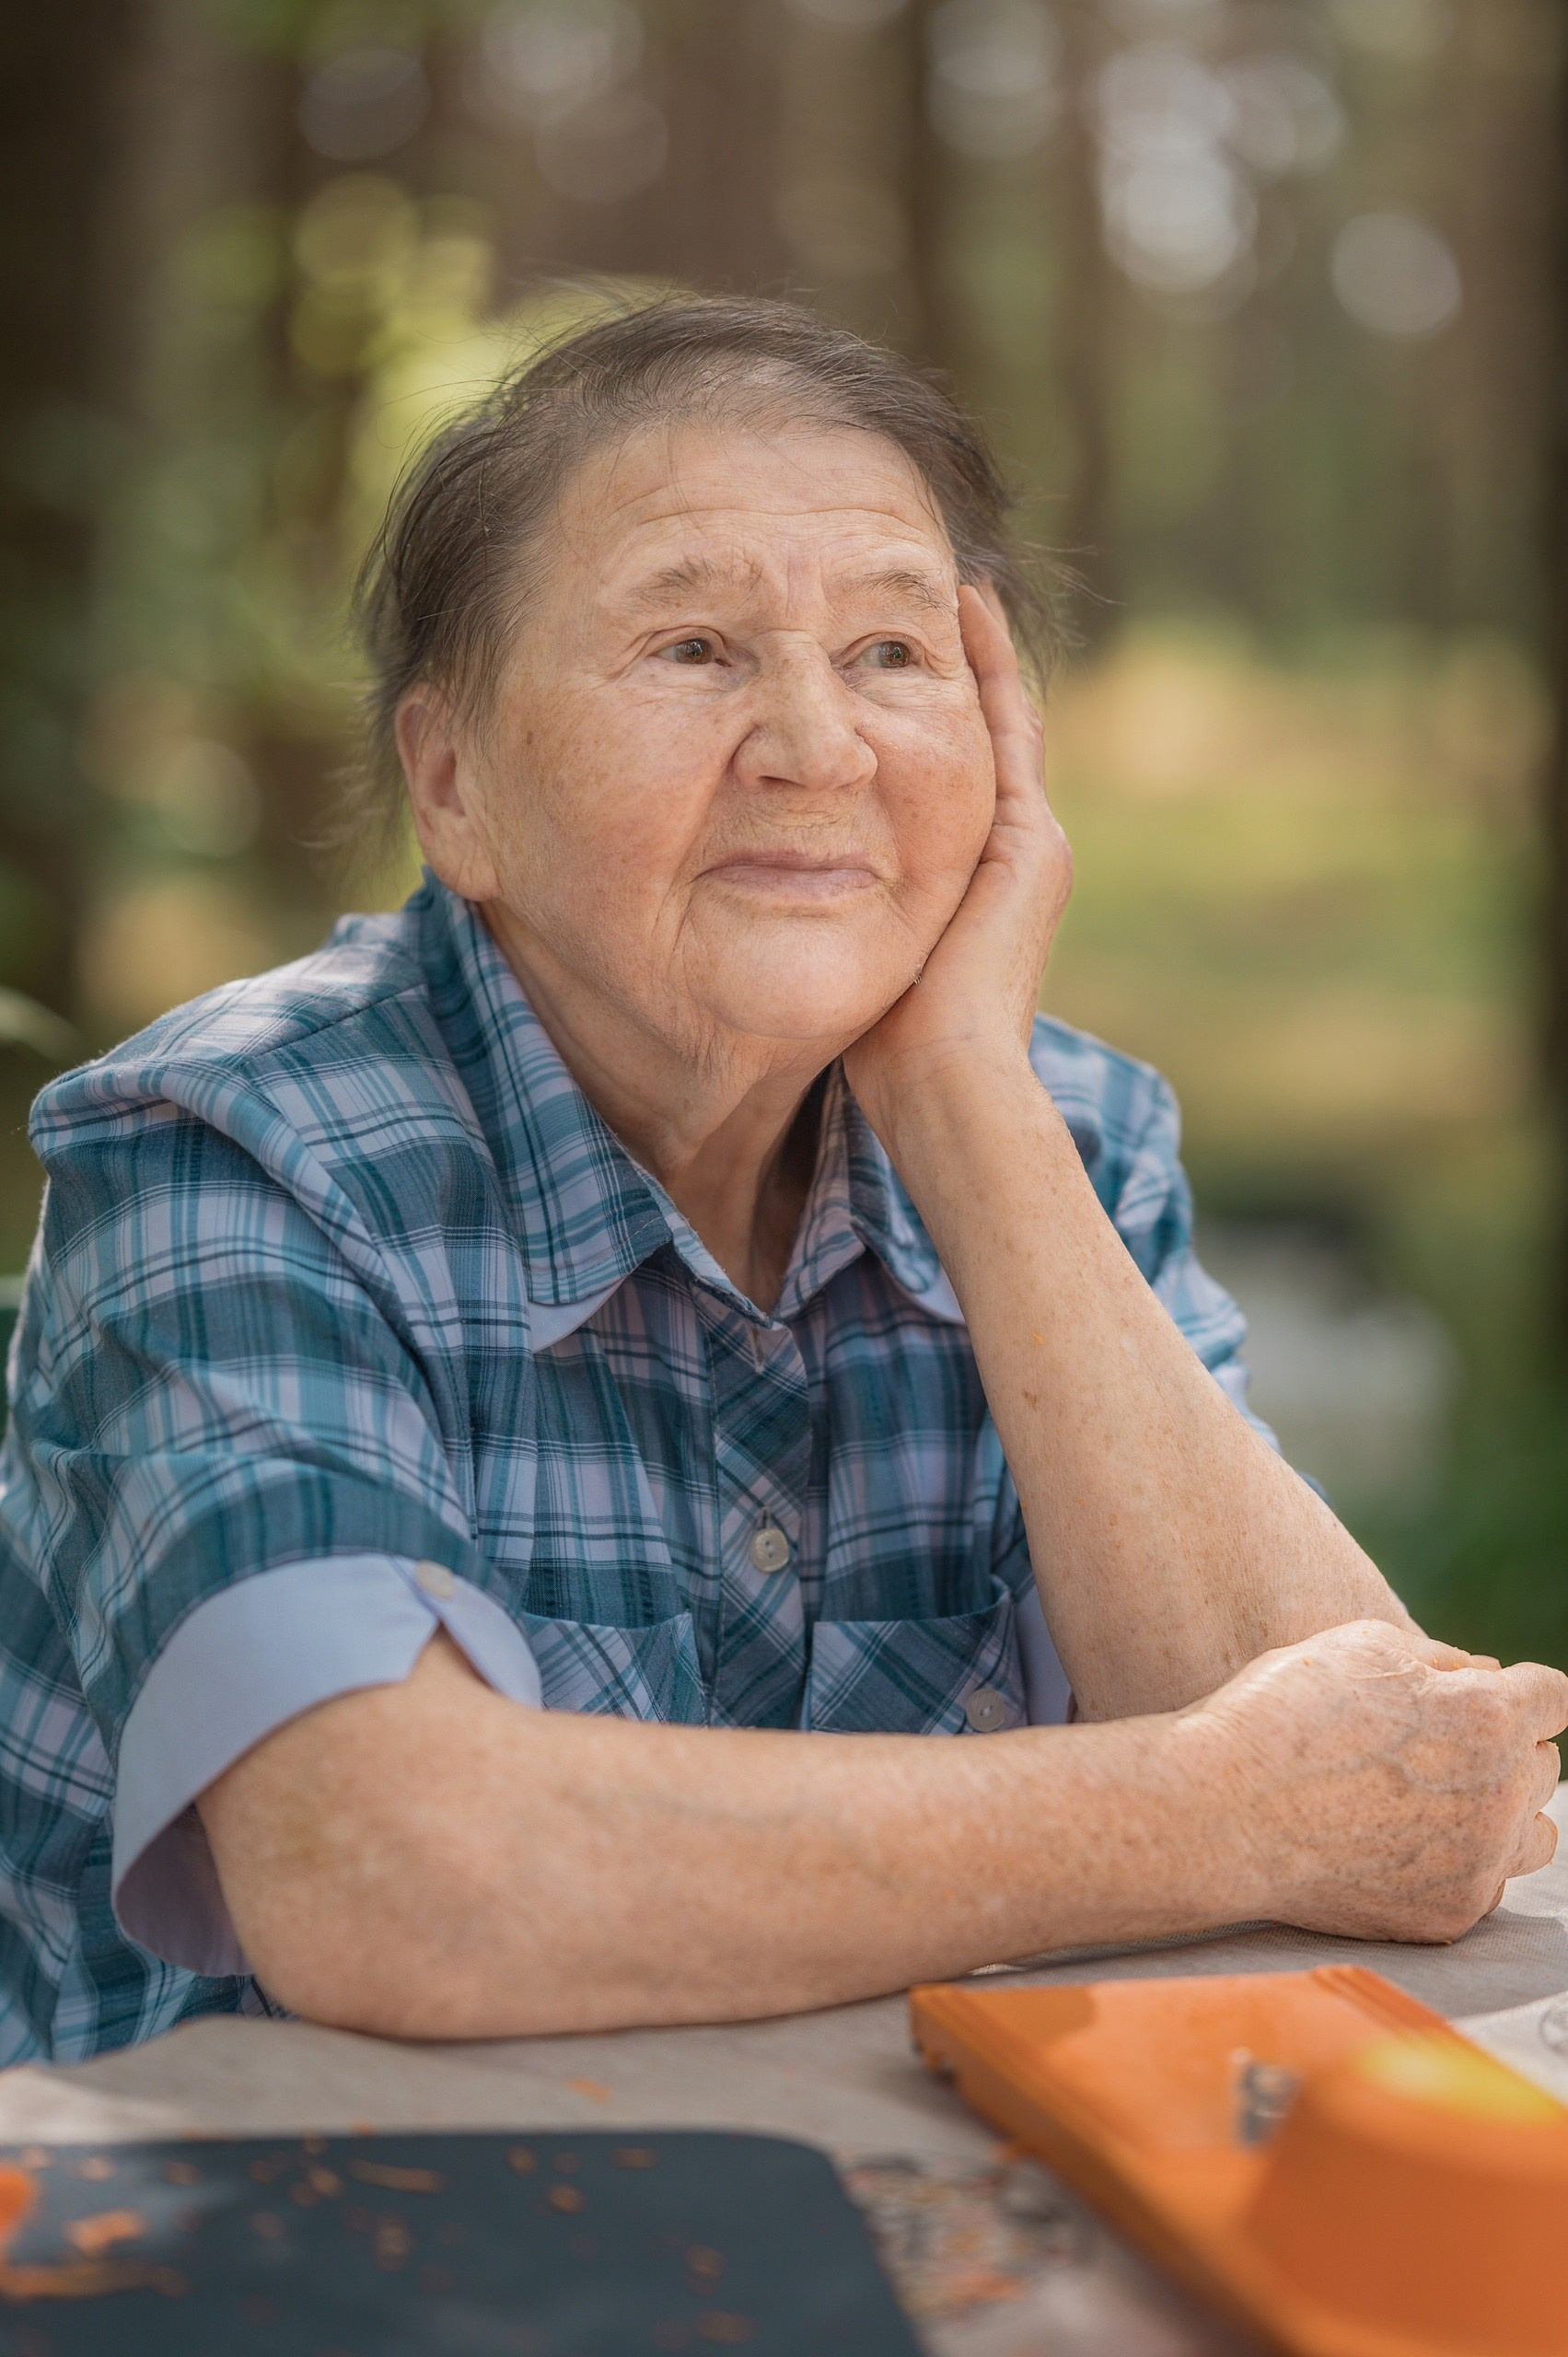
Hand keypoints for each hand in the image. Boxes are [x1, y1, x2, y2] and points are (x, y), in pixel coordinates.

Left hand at [843, 584, 1071, 1130]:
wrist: (946, 1081)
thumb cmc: (886, 1052)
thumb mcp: (854, 964)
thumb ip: (835, 921)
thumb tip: (763, 903)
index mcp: (977, 894)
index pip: (950, 789)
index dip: (926, 729)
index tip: (888, 672)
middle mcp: (1017, 863)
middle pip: (985, 748)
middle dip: (960, 681)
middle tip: (931, 607)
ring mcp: (1032, 847)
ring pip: (1004, 727)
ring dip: (978, 659)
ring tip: (954, 590)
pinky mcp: (1030, 840)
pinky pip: (1010, 727)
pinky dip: (991, 668)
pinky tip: (966, 610)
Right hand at [1192, 1620, 1566, 1942]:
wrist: (1224, 1813)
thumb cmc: (1283, 1715)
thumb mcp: (1359, 1646)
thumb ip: (1441, 1658)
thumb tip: (1487, 1674)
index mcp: (1488, 1716)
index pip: (1554, 1697)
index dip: (1521, 1691)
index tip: (1488, 1698)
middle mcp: (1501, 1794)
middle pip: (1543, 1766)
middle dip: (1504, 1749)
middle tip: (1434, 1746)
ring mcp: (1480, 1863)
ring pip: (1535, 1836)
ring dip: (1504, 1813)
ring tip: (1437, 1801)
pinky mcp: (1450, 1914)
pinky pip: (1485, 1885)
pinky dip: (1456, 1863)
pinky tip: (1397, 1843)